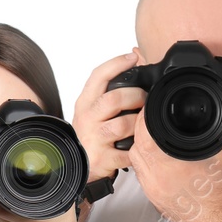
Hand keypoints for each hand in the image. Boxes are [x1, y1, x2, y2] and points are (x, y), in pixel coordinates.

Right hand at [70, 52, 143, 181]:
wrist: (77, 165)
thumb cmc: (90, 133)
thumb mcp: (93, 108)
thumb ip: (110, 87)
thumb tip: (135, 56)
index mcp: (85, 103)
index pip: (98, 76)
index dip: (116, 64)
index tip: (132, 57)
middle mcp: (87, 118)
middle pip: (114, 99)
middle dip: (136, 96)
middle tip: (144, 99)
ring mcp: (94, 139)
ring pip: (122, 125)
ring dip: (139, 124)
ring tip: (143, 124)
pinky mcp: (103, 158)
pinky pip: (128, 152)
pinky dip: (138, 150)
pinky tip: (139, 146)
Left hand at [126, 104, 221, 221]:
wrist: (218, 220)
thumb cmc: (219, 193)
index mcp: (169, 166)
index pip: (144, 137)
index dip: (144, 121)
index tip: (149, 113)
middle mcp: (155, 179)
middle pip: (135, 148)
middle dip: (140, 133)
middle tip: (150, 124)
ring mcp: (151, 189)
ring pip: (135, 162)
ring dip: (140, 149)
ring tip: (152, 140)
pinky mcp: (152, 197)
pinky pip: (140, 175)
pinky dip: (144, 164)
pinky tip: (155, 160)